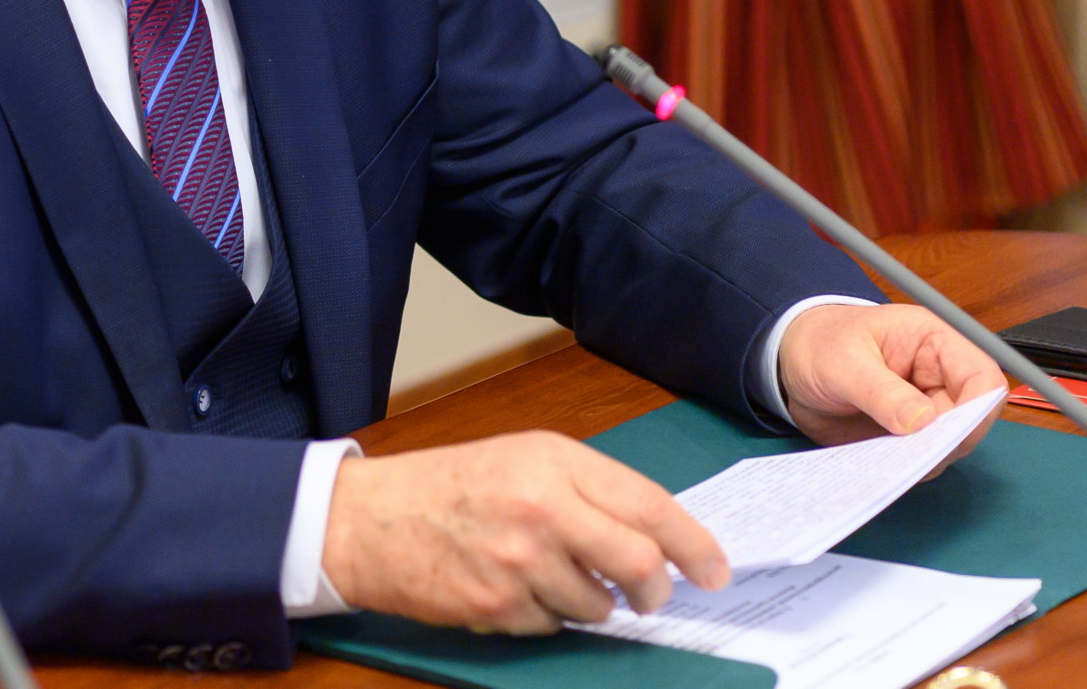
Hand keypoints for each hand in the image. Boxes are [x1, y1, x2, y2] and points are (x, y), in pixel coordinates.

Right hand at [319, 431, 729, 634]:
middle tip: (651, 596)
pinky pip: (554, 628)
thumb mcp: (523, 459)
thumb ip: (587, 490)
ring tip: (550, 578)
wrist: (371, 518)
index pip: (648, 507)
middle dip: (655, 590)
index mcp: (554, 461)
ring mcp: (520, 561)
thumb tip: (653, 541)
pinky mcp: (499, 606)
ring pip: (599, 607)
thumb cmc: (453, 484)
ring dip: (591, 605)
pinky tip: (513, 590)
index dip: (692, 544)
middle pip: (638, 564)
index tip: (715, 571)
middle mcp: (543, 507)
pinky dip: (546, 618)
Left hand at [778, 303, 1006, 470]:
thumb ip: (880, 391)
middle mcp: (938, 378)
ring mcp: (926, 410)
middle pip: (973, 420)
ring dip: (925, 459)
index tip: (949, 436)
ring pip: (950, 446)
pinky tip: (882, 465)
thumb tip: (922, 422)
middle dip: (948, 442)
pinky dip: (907, 468)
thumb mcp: (842, 362)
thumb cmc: (818, 344)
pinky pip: (922, 459)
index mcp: (932, 343)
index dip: (977, 410)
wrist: (787, 362)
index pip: (982, 377)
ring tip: (887, 458)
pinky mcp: (908, 436)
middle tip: (909, 455)